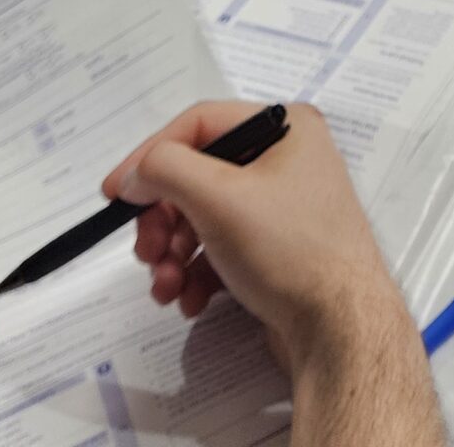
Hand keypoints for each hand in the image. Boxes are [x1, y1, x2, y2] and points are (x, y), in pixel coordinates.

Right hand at [107, 102, 416, 365]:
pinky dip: (197, 275)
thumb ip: (165, 171)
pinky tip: (191, 301)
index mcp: (286, 127)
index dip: (150, 157)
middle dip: (163, 221)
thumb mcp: (219, 197)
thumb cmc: (288, 249)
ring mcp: (284, 208)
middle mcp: (288, 160)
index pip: (199, 125)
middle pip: (197, 177)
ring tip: (167, 288)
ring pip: (203, 219)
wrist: (339, 329)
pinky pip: (221, 250)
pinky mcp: (277, 250)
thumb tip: (135, 176)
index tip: (113, 195)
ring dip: (173, 256)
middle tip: (147, 254)